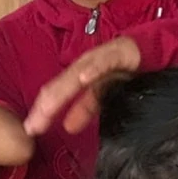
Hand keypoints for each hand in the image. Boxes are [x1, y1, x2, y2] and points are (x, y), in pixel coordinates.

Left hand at [24, 37, 141, 135]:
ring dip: (61, 90)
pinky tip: (83, 78)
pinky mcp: (117, 53)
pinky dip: (93, 69)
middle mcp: (83, 66)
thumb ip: (86, 108)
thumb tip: (68, 127)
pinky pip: (104, 62)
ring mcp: (98, 58)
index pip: (54, 94)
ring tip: (48, 107)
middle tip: (33, 126)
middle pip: (59, 85)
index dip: (41, 112)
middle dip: (44, 106)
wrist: (147, 48)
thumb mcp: (102, 93)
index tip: (30, 130)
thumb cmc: (121, 70)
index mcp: (77, 76)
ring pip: (76, 74)